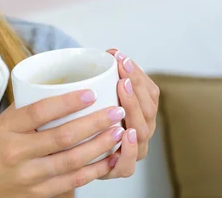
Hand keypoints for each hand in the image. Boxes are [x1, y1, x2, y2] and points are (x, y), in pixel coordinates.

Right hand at [0, 90, 126, 197]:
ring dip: (100, 145)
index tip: (90, 93)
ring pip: (73, 160)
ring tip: (118, 132)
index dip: (68, 102)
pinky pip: (73, 181)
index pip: (39, 112)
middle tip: (116, 110)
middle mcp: (17, 153)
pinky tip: (109, 159)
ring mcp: (30, 176)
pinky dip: (95, 170)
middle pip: (63, 136)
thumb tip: (59, 89)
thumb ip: (25, 112)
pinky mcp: (40, 193)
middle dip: (95, 122)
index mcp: (6, 130)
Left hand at [99, 49, 159, 178]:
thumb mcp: (95, 95)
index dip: (137, 74)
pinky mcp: (119, 169)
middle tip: (120, 70)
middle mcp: (141, 131)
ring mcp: (133, 151)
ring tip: (123, 89)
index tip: (120, 56)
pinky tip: (125, 133)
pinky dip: (128, 150)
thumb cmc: (87, 117)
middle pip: (147, 109)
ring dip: (132, 108)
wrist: (72, 153)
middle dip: (135, 86)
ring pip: (140, 132)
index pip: (149, 92)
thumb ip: (102, 77)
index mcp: (141, 113)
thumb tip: (109, 53)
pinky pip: (129, 165)